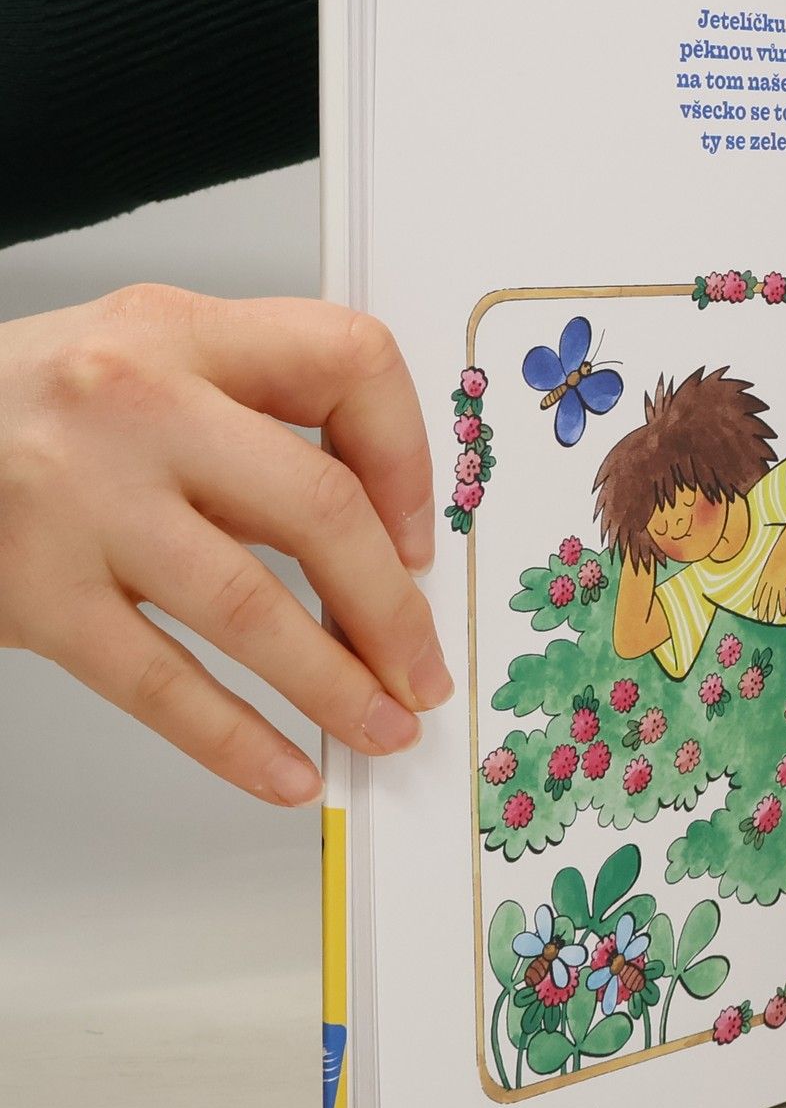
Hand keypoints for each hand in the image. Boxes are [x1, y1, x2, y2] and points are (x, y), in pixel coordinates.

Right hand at [0, 285, 446, 805]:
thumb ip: (253, 424)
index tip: (418, 539)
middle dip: (393, 608)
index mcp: (180, 332)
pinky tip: (286, 775)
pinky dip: (236, 742)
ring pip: (252, 608)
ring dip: (337, 686)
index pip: (346, 363)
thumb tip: (377, 541)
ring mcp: (80, 501)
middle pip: (318, 506)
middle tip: (423, 668)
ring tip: (383, 729)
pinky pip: (160, 684)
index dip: (407, 458)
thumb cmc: (25, 410)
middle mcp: (135, 405)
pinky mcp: (34, 594)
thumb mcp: (144, 365)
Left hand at [752, 552, 785, 621]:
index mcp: (764, 577)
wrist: (784, 553)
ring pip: (772, 601)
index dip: (757, 600)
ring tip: (769, 621)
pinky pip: (782, 598)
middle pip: (764, 599)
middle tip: (761, 619)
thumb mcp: (774, 562)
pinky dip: (783, 606)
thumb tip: (775, 569)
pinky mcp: (783, 584)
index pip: (759, 592)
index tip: (754, 608)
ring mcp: (775, 584)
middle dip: (762, 610)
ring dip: (771, 612)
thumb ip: (773, 569)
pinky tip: (783, 614)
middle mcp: (768, 583)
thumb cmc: (780, 555)